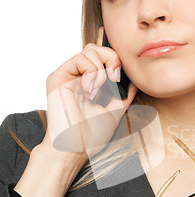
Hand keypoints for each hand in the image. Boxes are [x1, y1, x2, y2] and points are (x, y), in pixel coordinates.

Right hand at [44, 27, 136, 158]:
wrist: (77, 148)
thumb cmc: (91, 135)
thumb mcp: (116, 109)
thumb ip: (123, 93)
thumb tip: (134, 79)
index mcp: (89, 82)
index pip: (101, 56)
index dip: (114, 58)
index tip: (120, 76)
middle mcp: (77, 76)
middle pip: (96, 48)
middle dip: (111, 59)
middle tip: (115, 79)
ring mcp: (67, 76)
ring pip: (90, 50)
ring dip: (101, 70)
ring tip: (98, 91)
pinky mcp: (57, 77)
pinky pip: (79, 59)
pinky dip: (91, 73)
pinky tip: (89, 92)